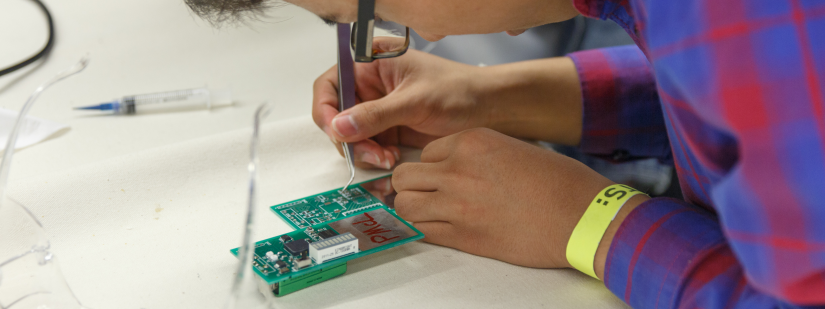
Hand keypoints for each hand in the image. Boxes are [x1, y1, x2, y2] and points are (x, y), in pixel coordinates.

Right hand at [312, 49, 488, 169]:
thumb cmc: (458, 91)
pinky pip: (368, 148)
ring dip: (364, 153)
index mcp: (370, 64)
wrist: (487, 110)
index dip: (327, 111)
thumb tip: (340, 126)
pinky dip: (375, 159)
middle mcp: (368, 87)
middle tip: (372, 154)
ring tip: (388, 159)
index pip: (330, 86)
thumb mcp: (416, 100)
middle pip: (336, 117)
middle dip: (350, 139)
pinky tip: (392, 161)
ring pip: (350, 137)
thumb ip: (376, 114)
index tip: (338, 133)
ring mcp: (377, 110)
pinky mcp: (387, 130)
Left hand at [392, 128, 637, 270]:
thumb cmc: (559, 182)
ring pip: (404, 205)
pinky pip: (422, 232)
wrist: (582, 216)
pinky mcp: (463, 236)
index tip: (441, 176)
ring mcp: (457, 204)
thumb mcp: (513, 148)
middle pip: (404, 176)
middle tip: (424, 194)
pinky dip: (423, 230)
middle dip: (410, 186)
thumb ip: (478, 154)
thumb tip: (456, 166)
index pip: (425, 151)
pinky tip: (437, 229)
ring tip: (428, 213)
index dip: (432, 166)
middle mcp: (457, 169)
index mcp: (471, 142)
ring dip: (412, 209)